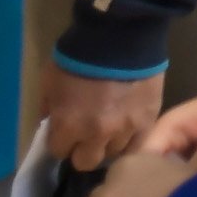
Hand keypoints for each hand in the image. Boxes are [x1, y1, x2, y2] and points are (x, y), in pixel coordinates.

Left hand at [37, 67, 166, 172]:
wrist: (120, 35)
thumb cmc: (79, 56)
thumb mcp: (50, 80)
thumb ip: (48, 107)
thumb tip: (50, 123)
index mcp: (68, 125)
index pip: (59, 151)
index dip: (60, 140)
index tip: (63, 131)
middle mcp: (97, 135)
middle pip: (86, 161)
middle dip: (82, 149)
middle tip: (85, 133)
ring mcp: (125, 129)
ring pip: (113, 153)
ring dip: (108, 142)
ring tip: (110, 126)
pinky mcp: (148, 120)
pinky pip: (137, 143)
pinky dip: (130, 138)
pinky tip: (127, 127)